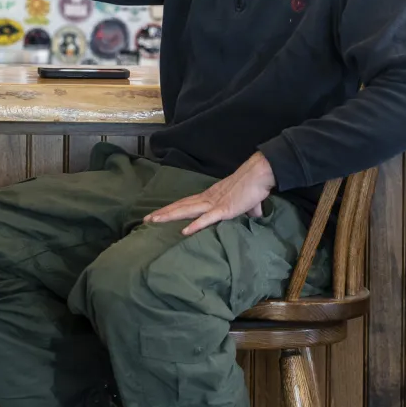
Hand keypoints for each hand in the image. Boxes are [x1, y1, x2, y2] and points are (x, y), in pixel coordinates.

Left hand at [144, 152, 276, 236]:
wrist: (259, 175)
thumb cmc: (252, 187)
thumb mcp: (246, 203)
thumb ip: (247, 210)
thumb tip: (255, 215)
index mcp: (210, 197)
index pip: (186, 203)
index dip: (172, 209)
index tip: (158, 214)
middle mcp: (207, 199)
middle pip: (181, 206)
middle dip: (163, 213)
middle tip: (146, 218)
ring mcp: (214, 204)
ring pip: (187, 211)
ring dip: (170, 216)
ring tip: (155, 220)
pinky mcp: (224, 209)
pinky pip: (207, 218)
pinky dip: (195, 225)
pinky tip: (184, 231)